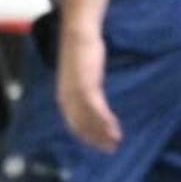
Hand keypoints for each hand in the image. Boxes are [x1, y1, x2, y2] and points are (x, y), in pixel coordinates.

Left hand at [56, 32, 121, 151]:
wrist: (79, 33)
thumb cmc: (82, 50)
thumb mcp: (81, 72)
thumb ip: (85, 86)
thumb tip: (93, 97)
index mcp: (65, 94)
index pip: (74, 121)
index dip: (86, 135)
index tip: (98, 144)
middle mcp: (67, 96)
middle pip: (80, 124)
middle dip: (94, 138)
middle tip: (109, 149)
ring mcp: (76, 91)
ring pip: (88, 119)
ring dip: (102, 132)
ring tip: (115, 142)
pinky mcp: (86, 85)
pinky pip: (96, 108)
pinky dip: (104, 120)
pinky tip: (114, 127)